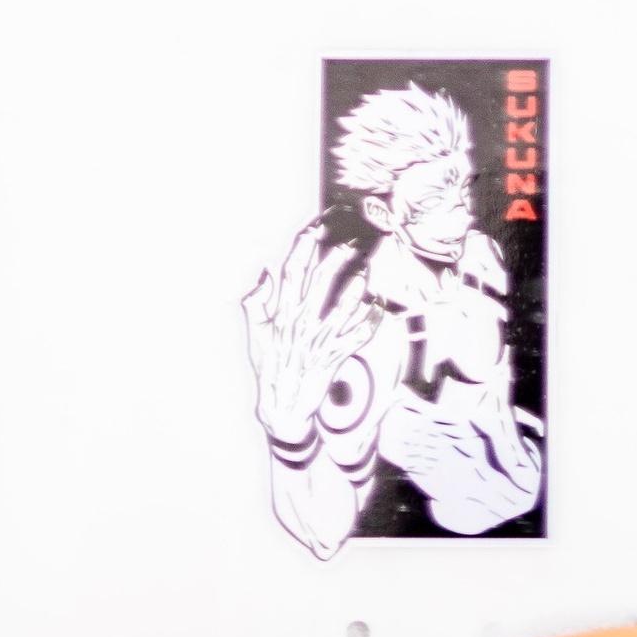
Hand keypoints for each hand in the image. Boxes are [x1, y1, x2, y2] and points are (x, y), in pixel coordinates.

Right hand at [242, 227, 384, 449]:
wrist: (282, 409)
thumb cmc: (270, 368)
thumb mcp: (257, 336)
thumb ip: (258, 303)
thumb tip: (265, 272)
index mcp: (282, 315)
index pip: (292, 274)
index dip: (303, 248)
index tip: (314, 228)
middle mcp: (302, 324)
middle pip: (320, 283)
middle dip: (335, 258)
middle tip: (348, 242)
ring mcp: (320, 341)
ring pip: (342, 307)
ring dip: (357, 287)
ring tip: (366, 270)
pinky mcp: (334, 357)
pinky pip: (357, 336)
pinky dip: (370, 322)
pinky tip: (379, 307)